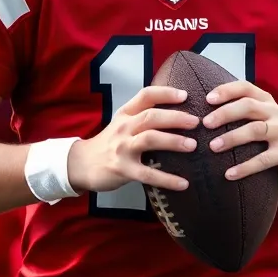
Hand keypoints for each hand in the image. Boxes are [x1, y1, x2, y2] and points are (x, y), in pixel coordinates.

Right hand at [67, 86, 198, 193]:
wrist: (81, 164)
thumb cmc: (109, 143)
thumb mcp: (121, 123)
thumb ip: (142, 116)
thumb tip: (177, 113)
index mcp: (125, 114)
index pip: (145, 96)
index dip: (165, 93)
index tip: (185, 95)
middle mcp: (123, 127)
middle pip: (151, 116)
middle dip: (175, 117)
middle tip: (196, 122)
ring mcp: (122, 148)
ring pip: (149, 139)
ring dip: (173, 141)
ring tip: (192, 146)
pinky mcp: (122, 169)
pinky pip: (147, 174)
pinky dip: (167, 179)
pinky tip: (183, 184)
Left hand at [202, 80, 277, 180]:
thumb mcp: (264, 114)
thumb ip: (243, 109)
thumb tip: (206, 113)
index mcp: (266, 100)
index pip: (245, 87)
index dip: (226, 90)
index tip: (207, 99)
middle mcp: (275, 112)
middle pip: (248, 106)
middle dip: (225, 113)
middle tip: (205, 124)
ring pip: (255, 130)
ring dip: (232, 138)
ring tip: (213, 147)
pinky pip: (263, 159)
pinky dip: (245, 167)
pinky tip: (229, 174)